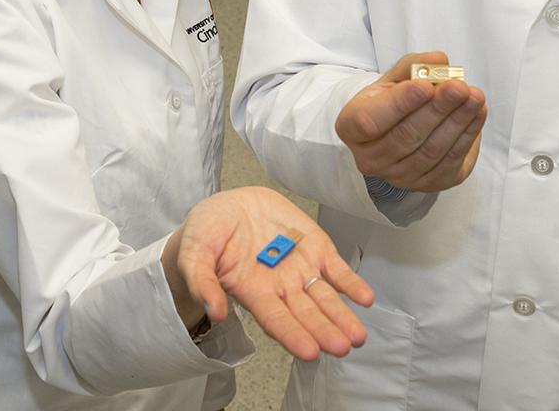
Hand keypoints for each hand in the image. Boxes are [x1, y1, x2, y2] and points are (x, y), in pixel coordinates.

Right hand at [167, 185, 373, 361]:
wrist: (228, 205)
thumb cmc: (208, 233)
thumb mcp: (194, 254)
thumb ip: (202, 282)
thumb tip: (215, 313)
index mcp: (253, 293)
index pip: (276, 320)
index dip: (292, 335)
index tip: (309, 352)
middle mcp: (281, 287)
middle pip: (306, 315)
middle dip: (324, 331)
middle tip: (341, 347)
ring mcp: (300, 267)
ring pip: (325, 297)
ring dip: (342, 315)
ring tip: (357, 335)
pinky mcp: (315, 246)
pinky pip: (337, 268)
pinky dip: (351, 283)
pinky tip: (365, 298)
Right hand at [335, 51, 486, 192]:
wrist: (396, 132)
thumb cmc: (391, 100)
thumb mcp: (395, 78)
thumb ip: (415, 65)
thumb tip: (439, 60)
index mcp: (351, 128)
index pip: (371, 121)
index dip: (400, 104)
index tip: (426, 85)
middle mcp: (370, 159)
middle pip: (406, 136)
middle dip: (437, 109)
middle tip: (460, 87)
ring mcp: (399, 177)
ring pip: (432, 150)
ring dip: (458, 122)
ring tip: (475, 96)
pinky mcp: (428, 184)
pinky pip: (450, 162)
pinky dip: (467, 136)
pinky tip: (477, 114)